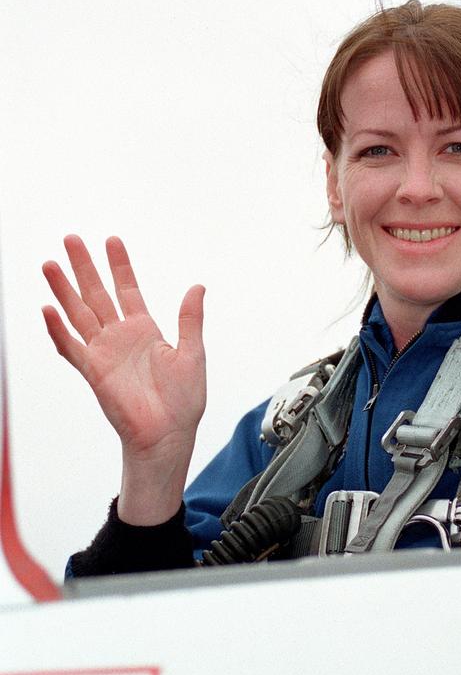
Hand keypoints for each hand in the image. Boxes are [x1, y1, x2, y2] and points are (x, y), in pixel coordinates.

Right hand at [42, 235, 206, 523]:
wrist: (169, 435)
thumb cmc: (182, 402)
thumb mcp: (193, 352)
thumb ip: (190, 319)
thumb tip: (198, 286)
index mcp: (145, 331)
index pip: (127, 289)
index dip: (120, 266)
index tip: (112, 240)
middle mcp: (120, 338)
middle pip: (96, 294)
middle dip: (84, 267)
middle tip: (71, 239)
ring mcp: (104, 353)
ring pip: (79, 314)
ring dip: (64, 290)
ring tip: (51, 264)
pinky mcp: (94, 372)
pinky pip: (72, 348)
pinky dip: (59, 330)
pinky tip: (48, 309)